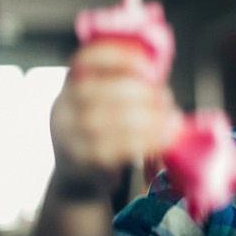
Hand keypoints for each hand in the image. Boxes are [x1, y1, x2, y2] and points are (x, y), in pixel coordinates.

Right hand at [50, 40, 180, 194]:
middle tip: (167, 100)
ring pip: (110, 122)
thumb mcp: (105, 102)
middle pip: (100, 92)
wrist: (79, 177)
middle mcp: (63, 108)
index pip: (87, 59)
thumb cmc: (104, 132)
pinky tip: (163, 139)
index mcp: (71, 84)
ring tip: (172, 121)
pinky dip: (146, 142)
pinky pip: (116, 149)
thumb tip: (160, 74)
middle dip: (142, 93)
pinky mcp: (83, 163)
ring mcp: (68, 137)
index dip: (120, 58)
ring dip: (149, 120)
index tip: (150, 68)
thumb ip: (127, 84)